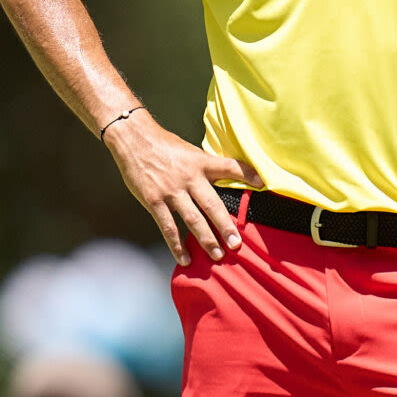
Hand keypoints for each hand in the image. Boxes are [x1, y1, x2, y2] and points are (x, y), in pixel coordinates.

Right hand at [102, 113, 260, 266]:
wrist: (133, 138)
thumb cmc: (164, 145)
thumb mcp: (190, 151)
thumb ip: (205, 168)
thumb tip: (223, 180)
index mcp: (200, 162)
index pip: (229, 167)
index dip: (246, 173)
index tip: (262, 184)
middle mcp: (189, 177)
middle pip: (212, 205)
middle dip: (225, 226)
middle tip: (236, 244)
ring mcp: (171, 191)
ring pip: (193, 219)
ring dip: (206, 239)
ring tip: (217, 255)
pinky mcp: (154, 201)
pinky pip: (168, 227)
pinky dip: (177, 245)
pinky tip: (185, 258)